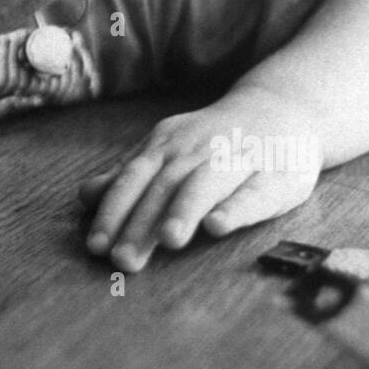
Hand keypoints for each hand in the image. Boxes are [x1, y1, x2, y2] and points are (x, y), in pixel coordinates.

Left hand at [79, 85, 323, 271]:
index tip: (96, 246)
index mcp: (169, 146)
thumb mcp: (169, 149)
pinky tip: (217, 226)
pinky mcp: (275, 176)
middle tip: (123, 260)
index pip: (134, 179)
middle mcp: (199, 150)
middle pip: (164, 187)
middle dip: (142, 224)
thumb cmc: (215, 140)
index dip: (114, 211)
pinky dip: (235, 208)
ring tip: (168, 240)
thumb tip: (86, 196)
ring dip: (185, 211)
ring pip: (206, 185)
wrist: (282, 108)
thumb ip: (131, 174)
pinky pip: (253, 192)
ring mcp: (238, 159)